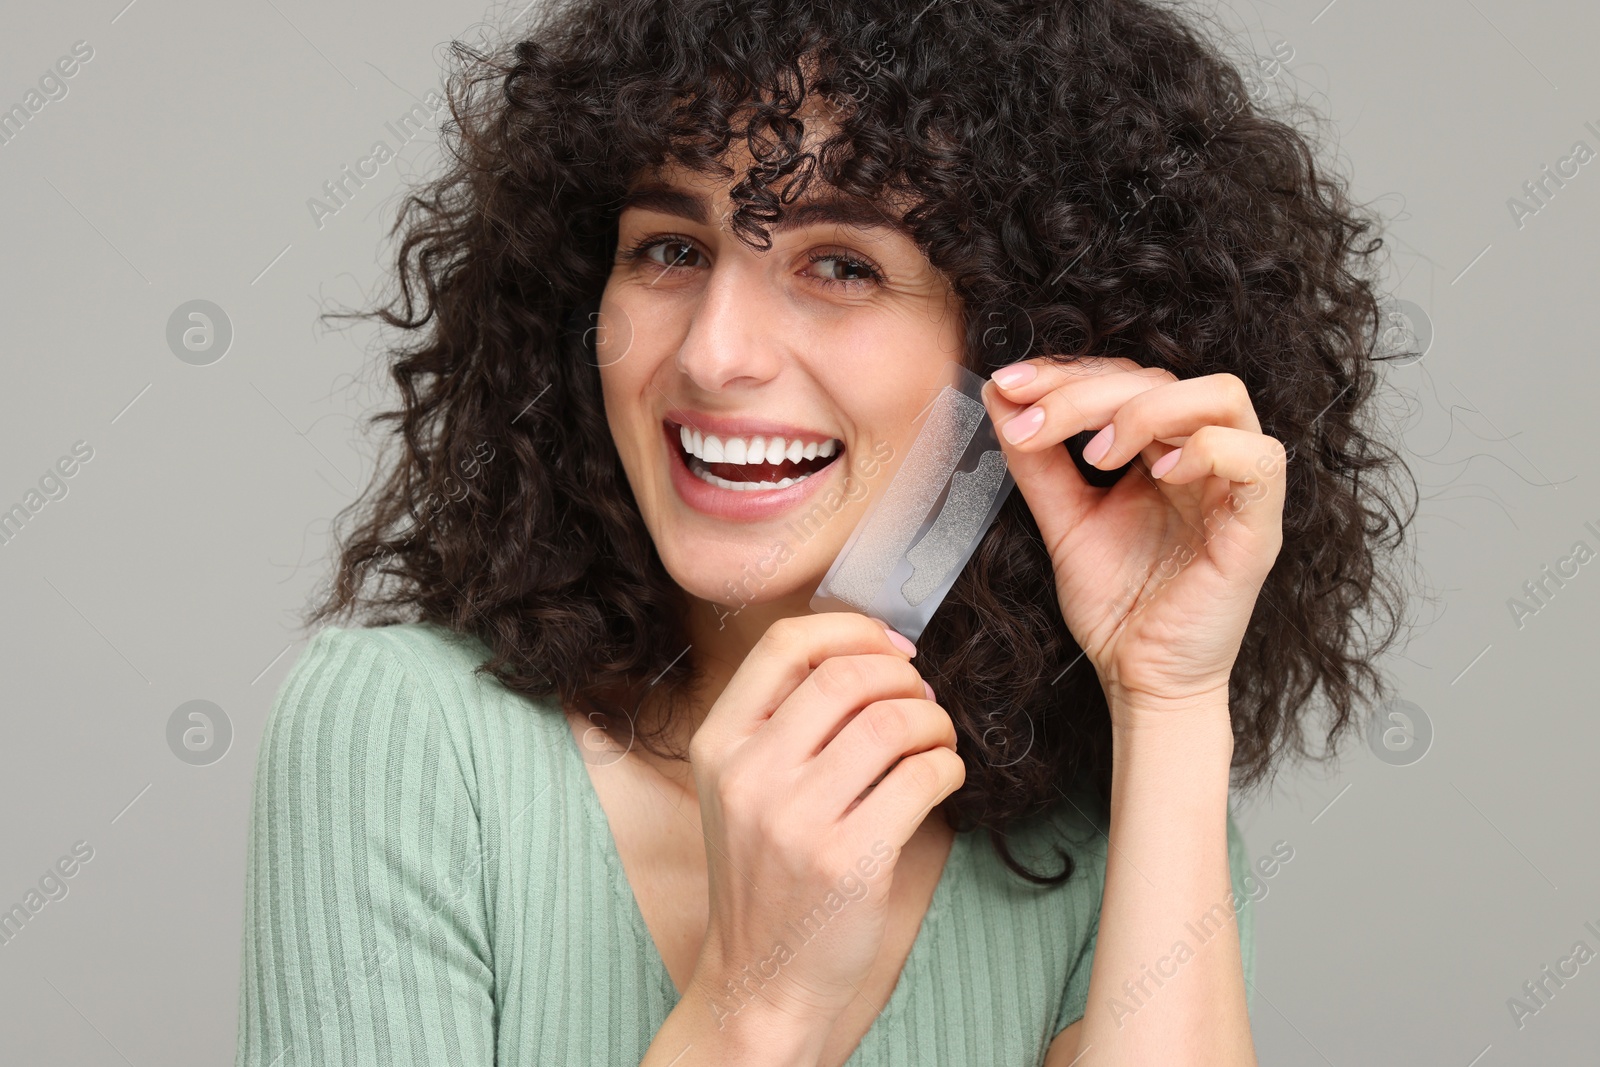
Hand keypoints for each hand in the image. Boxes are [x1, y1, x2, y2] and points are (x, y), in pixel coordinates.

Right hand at [684, 612, 963, 1037]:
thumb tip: (872, 653)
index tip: (889, 647)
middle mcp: (749, 775)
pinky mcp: (848, 861)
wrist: (764, 978)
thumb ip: (784, 721)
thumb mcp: (742, 787)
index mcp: (718, 744)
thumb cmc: (767, 875)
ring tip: (936, 740)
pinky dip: (948, 766)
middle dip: (902, 676)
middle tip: (922, 697)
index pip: (784, 645)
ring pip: (891, 722)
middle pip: (845, 675)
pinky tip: (942, 778)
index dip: (850, 630)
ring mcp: (796, 820)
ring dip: (933, 721)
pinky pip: (921, 778)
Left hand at [983, 358, 1286, 714]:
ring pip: (1222, 396)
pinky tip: (1159, 474)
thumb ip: (1035, 460)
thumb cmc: (1116, 606)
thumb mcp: (1062, 519)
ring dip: (1148, 410)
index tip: (1009, 385)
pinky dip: (1208, 450)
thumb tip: (1000, 395)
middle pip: (1162, 379)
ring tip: (1098, 453)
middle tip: (1032, 424)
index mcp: (1161, 452)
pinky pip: (1260, 459)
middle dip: (1085, 393)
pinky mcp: (1258, 528)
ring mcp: (1235, 489)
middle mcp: (1203, 459)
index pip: (1124, 380)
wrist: (1139, 678)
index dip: (1067, 374)